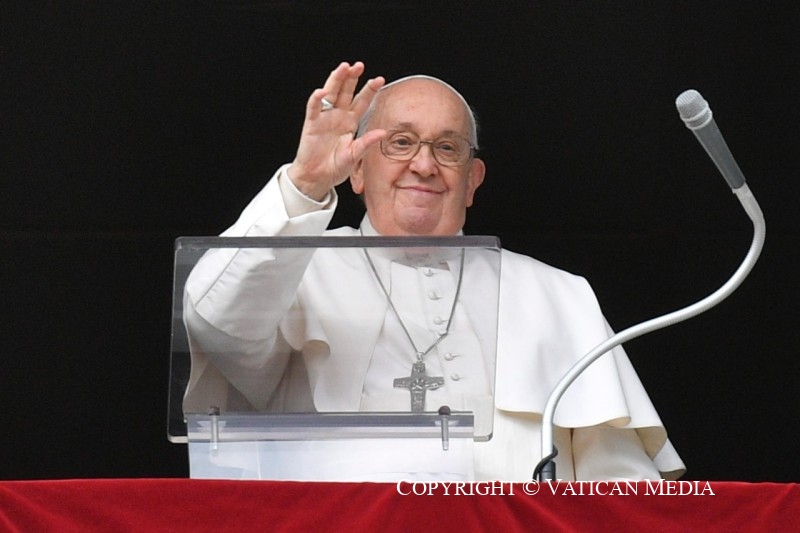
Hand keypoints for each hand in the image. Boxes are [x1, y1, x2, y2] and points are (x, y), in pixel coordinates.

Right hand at [288, 62, 385, 200]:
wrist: (318, 177)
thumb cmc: (336, 166)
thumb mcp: (355, 155)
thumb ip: (366, 143)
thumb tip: (383, 132)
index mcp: (350, 122)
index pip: (361, 102)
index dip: (369, 90)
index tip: (379, 79)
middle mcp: (338, 116)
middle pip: (346, 92)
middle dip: (352, 78)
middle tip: (359, 65)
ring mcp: (324, 118)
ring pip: (331, 94)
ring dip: (336, 80)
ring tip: (343, 68)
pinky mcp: (312, 123)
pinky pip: (314, 108)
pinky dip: (317, 99)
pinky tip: (322, 92)